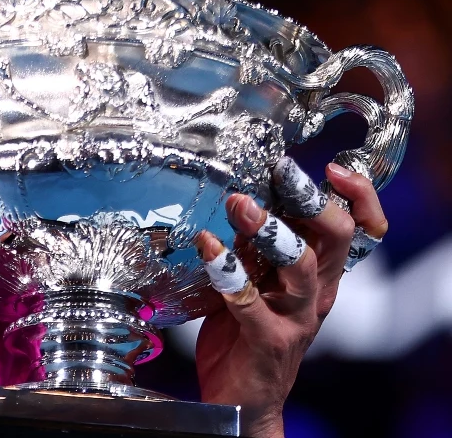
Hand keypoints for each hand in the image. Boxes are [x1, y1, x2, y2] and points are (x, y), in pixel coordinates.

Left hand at [193, 158, 386, 437]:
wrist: (241, 399)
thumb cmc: (246, 332)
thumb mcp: (255, 279)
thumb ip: (254, 246)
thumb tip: (242, 199)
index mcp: (321, 274)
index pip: (359, 230)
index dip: (356, 197)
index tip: (331, 168)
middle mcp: (317, 292)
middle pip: (337, 240)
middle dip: (311, 201)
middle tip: (283, 173)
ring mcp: (296, 317)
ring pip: (303, 268)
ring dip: (271, 231)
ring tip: (240, 204)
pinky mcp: (267, 339)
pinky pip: (249, 301)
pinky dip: (227, 271)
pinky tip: (207, 246)